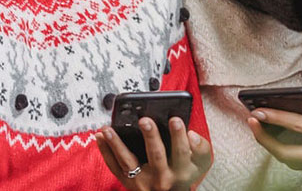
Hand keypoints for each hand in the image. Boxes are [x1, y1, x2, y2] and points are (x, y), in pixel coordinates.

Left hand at [95, 116, 211, 190]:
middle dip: (150, 137)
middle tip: (144, 120)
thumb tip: (191, 135)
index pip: (182, 153)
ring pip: (128, 162)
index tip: (175, 119)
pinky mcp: (127, 182)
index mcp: (181, 172)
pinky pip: (114, 166)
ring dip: (117, 144)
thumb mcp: (199, 165)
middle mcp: (162, 179)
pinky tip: (100, 136)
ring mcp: (142, 182)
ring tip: (108, 129)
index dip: (178, 136)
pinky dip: (105, 151)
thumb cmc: (183, 174)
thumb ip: (200, 149)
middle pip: (156, 156)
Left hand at [247, 79, 301, 180]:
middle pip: (287, 153)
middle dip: (265, 140)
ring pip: (296, 163)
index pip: (296, 126)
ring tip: (266, 132)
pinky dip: (297, 156)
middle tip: (253, 124)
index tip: (256, 112)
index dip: (273, 118)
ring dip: (279, 149)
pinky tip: (291, 142)